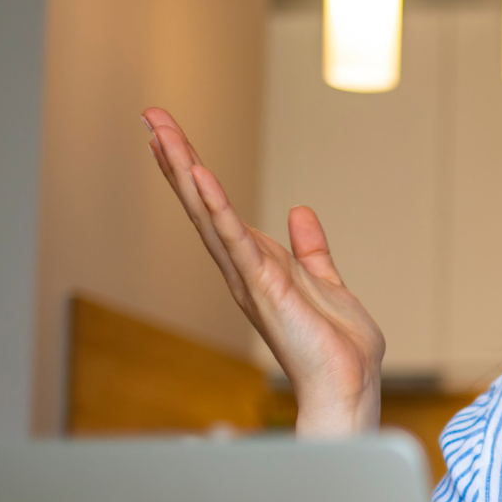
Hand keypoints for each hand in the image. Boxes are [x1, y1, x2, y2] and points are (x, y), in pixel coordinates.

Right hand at [143, 107, 384, 436]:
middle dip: (177, 159)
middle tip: (152, 116)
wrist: (349, 385)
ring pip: (210, 214)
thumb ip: (311, 249)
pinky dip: (217, 207)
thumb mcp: (326, 282)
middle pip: (202, 204)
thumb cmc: (338, 347)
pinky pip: (236, 239)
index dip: (194, 172)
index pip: (218, 209)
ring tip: (161, 132)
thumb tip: (300, 211)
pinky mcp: (264, 287)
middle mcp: (243, 270)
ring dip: (186, 171)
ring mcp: (249, 278)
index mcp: (257, 265)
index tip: (170, 137)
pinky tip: (199, 177)